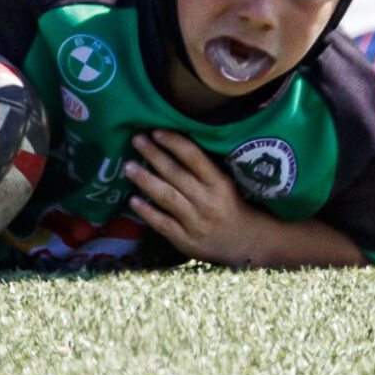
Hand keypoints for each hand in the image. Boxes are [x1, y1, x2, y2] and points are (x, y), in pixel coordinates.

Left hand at [125, 130, 268, 264]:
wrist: (246, 243)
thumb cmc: (230, 206)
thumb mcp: (224, 184)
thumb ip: (202, 169)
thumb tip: (170, 142)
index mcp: (220, 184)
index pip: (195, 158)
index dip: (174, 143)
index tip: (156, 131)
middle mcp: (208, 202)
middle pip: (176, 175)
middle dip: (154, 155)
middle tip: (136, 140)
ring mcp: (197, 223)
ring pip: (167, 198)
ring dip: (145, 180)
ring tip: (128, 167)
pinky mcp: (187, 241)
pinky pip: (163, 224)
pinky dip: (147, 212)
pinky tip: (132, 200)